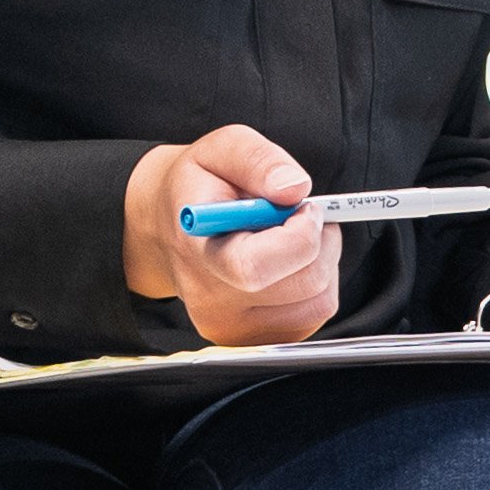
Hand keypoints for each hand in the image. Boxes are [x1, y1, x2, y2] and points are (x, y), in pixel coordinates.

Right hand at [119, 126, 342, 347]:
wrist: (167, 227)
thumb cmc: (198, 187)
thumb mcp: (221, 149)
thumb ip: (258, 160)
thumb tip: (294, 188)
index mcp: (197, 250)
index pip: (256, 267)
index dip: (299, 235)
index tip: (304, 208)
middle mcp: (211, 299)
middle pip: (303, 284)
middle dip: (320, 242)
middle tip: (304, 216)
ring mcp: (230, 327)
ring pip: (318, 303)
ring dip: (322, 264)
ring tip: (295, 237)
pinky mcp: (251, 340)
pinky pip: (313, 317)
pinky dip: (316, 287)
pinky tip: (291, 263)